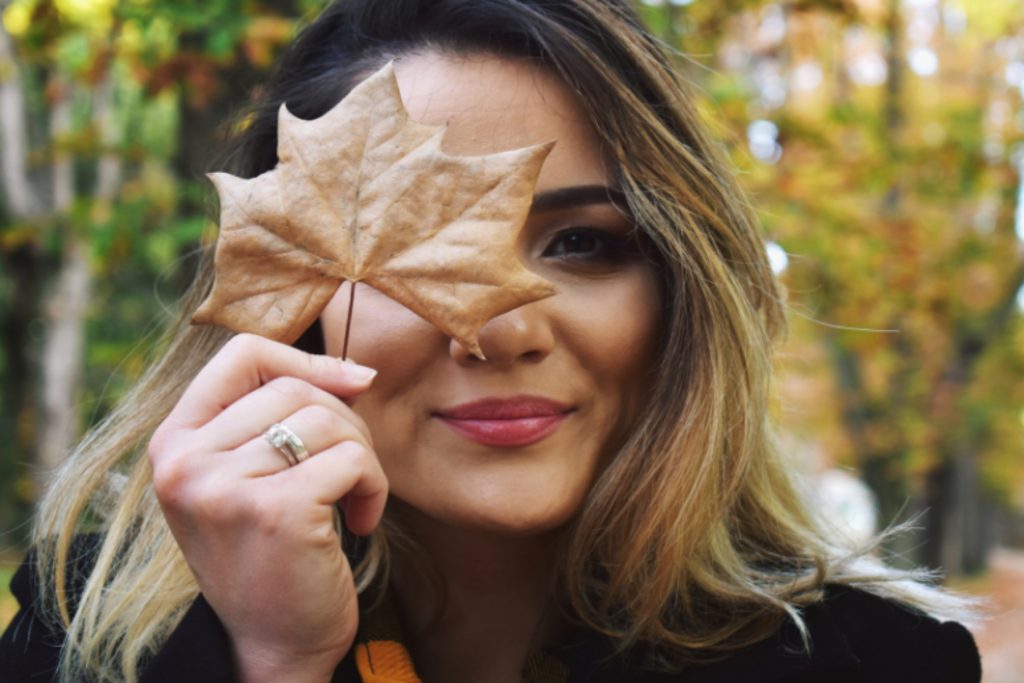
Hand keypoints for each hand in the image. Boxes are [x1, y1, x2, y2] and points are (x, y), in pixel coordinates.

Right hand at [148, 333, 387, 682]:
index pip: (242, 354)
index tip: (352, 383)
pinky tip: (360, 523)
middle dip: (345, 422)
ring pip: (328, 421)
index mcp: (173, 444)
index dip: (305, 358)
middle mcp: (184, 462)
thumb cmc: (272, 556)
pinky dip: (374, 487)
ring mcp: (223, 487)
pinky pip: (352, 460)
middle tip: (352, 472)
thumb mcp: (250, 478)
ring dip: (363, 458)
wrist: (274, 646)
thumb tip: (358, 370)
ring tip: (355, 499)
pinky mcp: (275, 511)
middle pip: (296, 388)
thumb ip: (276, 419)